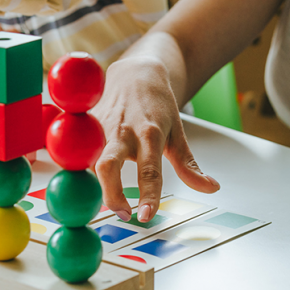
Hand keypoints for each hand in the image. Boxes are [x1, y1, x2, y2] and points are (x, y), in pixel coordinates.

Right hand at [92, 56, 219, 222]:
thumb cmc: (157, 104)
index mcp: (149, 134)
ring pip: (88, 161)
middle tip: (123, 214)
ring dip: (95, 184)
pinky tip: (89, 180)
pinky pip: (78, 153)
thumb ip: (189, 164)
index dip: (148, 195)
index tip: (146, 215)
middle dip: (111, 194)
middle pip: (108, 166)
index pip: (150, 170)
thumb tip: (211, 188)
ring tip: (110, 198)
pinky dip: (81, 169)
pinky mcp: (85, 126)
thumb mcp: (178, 132)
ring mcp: (100, 128)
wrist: (136, 73)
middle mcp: (122, 131)